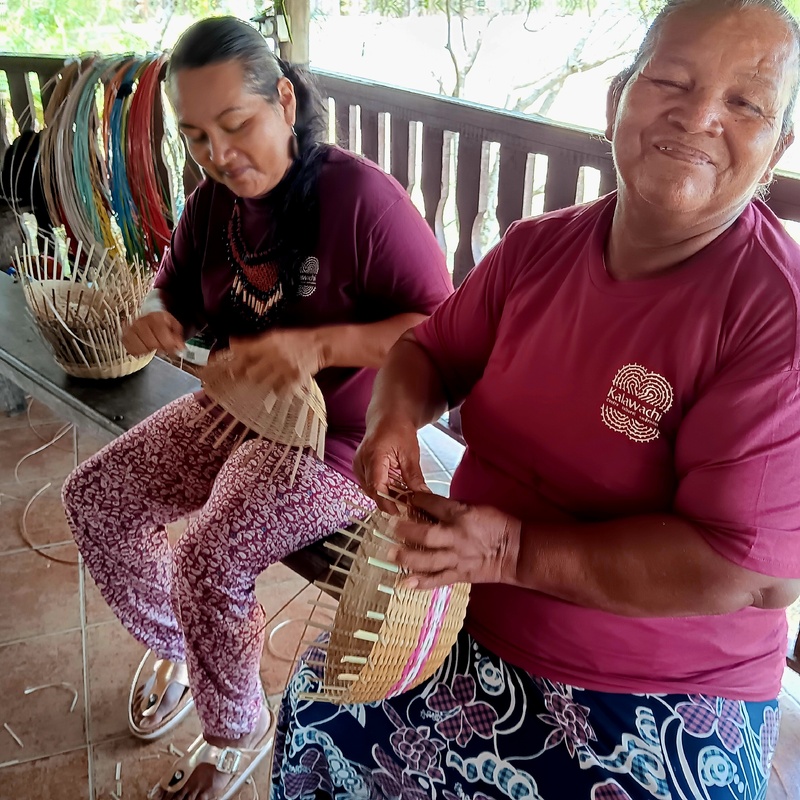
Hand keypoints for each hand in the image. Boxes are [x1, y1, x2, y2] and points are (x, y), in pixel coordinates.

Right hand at [123, 311, 184, 355]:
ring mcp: (131, 329)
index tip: (174, 350)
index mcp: (155, 318)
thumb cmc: (160, 321)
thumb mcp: (173, 325)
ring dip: (150, 350)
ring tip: (153, 345)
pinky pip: (132, 350)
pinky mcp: (125, 337)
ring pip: (142, 348)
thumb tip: (180, 347)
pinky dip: (139, 351)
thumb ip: (178, 336)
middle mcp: (141, 322)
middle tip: (163, 347)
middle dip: (160, 348)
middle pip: (152, 344)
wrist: (146, 315)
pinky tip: (144, 347)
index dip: (170, 346)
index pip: (163, 336)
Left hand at [225, 329, 323, 391]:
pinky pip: (279, 391)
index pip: (243, 353)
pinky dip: (276, 390)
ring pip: (263, 384)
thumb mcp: (274, 335)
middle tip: (244, 376)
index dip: (232, 362)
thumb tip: (231, 343)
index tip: (224, 368)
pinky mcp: (294, 380)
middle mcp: (275, 356)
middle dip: (246, 375)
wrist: (319, 345)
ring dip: (261, 382)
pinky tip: (277, 385)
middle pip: (250, 373)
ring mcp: (285, 370)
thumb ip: (253, 342)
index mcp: (268, 343)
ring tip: (264, 379)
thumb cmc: (294, 339)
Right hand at [354, 414, 428, 513]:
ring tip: (403, 500)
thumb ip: (414, 476)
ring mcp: (358, 466)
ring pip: (370, 489)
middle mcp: (361, 463)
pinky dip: (382, 489)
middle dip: (388, 501)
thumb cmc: (399, 430)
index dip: (387, 503)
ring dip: (385, 496)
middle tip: (406, 509)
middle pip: (372, 491)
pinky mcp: (360, 468)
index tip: (399, 512)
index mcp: (373, 457)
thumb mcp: (410, 453)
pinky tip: (395, 491)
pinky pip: (370, 484)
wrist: (387, 417)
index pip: (376, 487)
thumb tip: (424, 496)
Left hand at [389, 492, 520, 588]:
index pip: (433, 505)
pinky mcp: (460, 574)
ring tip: (390, 555)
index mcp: (462, 515)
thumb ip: (452, 509)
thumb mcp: (476, 508)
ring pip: (428, 559)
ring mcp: (457, 558)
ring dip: (407, 558)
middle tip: (391, 527)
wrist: (516, 551)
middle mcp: (457, 537)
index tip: (406, 498)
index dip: (417, 500)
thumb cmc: (497, 525)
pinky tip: (405, 584)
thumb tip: (427, 506)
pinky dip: (421, 583)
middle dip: (406, 531)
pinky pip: (438, 580)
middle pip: (426, 535)